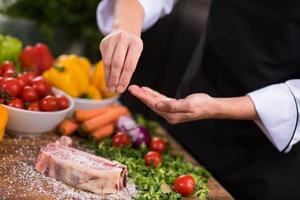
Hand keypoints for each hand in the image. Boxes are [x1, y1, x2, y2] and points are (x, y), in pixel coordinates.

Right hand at [100, 30, 142, 92]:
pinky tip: (107, 80)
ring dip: (108, 77)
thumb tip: (120, 86)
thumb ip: (130, 67)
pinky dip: (105, 72)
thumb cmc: (132, 48)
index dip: (124, 79)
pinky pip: (103, 60)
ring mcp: (112, 40)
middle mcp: (123, 39)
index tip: (121, 89)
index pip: (129, 65)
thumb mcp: (136, 54)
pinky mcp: (104, 43)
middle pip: (117, 63)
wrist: (125, 31)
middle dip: (115, 79)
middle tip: (114, 90)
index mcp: (136, 43)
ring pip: (108, 62)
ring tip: (110, 88)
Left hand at [128, 85, 257, 123]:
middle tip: (130, 87)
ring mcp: (171, 111)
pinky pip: (161, 99)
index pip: (153, 105)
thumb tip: (157, 105)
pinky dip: (153, 94)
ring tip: (136, 88)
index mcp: (171, 116)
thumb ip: (172, 106)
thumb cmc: (202, 106)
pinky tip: (147, 90)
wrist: (211, 107)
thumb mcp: (188, 105)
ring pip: (155, 101)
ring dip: (146, 95)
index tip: (134, 90)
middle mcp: (169, 115)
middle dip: (141, 96)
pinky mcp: (174, 106)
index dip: (143, 97)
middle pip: (152, 104)